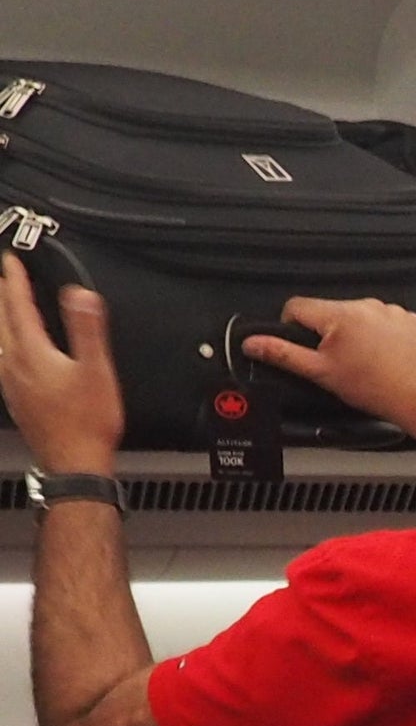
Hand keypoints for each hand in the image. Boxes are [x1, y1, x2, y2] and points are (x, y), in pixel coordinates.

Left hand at [0, 253, 124, 471]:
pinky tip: (9, 348)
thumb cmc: (87, 424)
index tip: (11, 261)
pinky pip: (2, 358)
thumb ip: (87, 330)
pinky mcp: (16, 397)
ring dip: (0, 318)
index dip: (14, 280)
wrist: (75, 463)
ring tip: (3, 306)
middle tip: (3, 277)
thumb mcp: (96, 371)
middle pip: (1, 320)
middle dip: (1, 295)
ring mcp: (11, 382)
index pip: (18, 307)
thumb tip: (80, 295)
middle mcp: (14, 365)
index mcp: (32, 353)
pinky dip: (4, 341)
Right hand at [241, 295, 415, 436]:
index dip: (291, 325)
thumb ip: (282, 354)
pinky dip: (379, 336)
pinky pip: (384, 322)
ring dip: (354, 334)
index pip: (297, 305)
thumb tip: (253, 343)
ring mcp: (391, 311)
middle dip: (326, 333)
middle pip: (329, 311)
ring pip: (357, 317)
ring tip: (365, 363)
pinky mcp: (410, 320)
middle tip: (337, 362)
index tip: (300, 344)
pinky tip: (384, 358)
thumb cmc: (377, 389)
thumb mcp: (321, 373)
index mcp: (340, 314)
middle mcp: (367, 306)